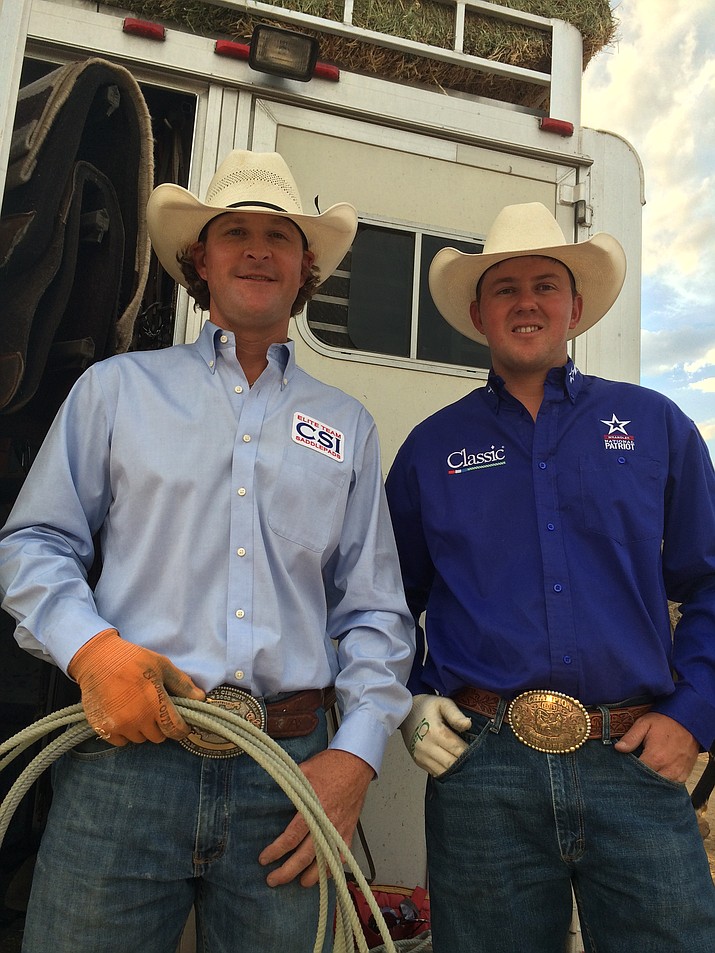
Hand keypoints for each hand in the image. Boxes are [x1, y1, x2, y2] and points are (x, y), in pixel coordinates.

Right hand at [68, 628, 204, 744]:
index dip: (181, 729)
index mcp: (155, 702)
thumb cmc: (132, 659)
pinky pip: (121, 741)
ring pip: (140, 739)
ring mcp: (120, 725)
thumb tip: (201, 698)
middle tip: (155, 711)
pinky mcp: (104, 728)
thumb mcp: (161, 665)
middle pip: (158, 737)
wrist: (97, 659)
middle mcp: (138, 718)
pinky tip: (123, 716)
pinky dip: (124, 733)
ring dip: (142, 730)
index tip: (182, 725)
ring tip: (138, 711)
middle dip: (160, 727)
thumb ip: (181, 684)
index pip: (175, 729)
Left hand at [258, 748, 374, 887]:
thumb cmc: (330, 765)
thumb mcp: (303, 769)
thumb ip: (288, 784)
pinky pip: (342, 855)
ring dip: (312, 876)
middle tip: (273, 880)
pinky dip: (333, 867)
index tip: (264, 859)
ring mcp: (340, 829)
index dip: (276, 850)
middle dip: (288, 871)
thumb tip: (266, 788)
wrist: (356, 763)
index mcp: (314, 808)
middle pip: (306, 855)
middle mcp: (327, 823)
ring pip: (326, 861)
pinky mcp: (349, 830)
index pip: (292, 836)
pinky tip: (323, 874)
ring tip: (298, 883)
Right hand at [400, 694, 470, 776]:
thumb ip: (456, 714)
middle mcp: (427, 747)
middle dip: (466, 764)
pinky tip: (455, 767)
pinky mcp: (419, 762)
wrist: (404, 712)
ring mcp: (422, 757)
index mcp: (435, 732)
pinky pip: (437, 774)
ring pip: (445, 773)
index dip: (472, 753)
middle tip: (477, 761)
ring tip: (467, 765)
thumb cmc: (427, 706)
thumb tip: (469, 724)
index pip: (459, 750)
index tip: (481, 751)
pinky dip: (447, 772)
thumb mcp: (443, 703)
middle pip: (453, 764)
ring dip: (457, 771)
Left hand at [614, 711, 699, 781]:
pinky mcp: (684, 774)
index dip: (628, 773)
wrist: (688, 721)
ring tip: (643, 775)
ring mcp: (678, 773)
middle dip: (639, 780)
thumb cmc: (665, 722)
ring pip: (660, 787)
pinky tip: (656, 776)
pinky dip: (663, 783)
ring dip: (652, 783)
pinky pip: (672, 785)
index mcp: (655, 757)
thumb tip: (618, 749)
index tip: (622, 770)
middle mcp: (667, 769)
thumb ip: (631, 737)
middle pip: (649, 784)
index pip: (637, 774)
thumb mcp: (644, 724)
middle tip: (631, 774)